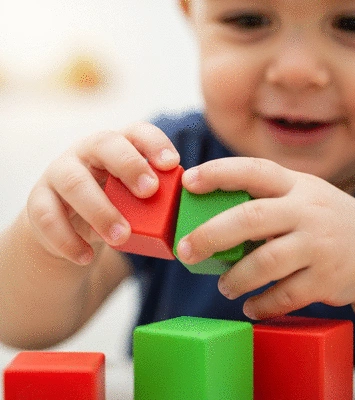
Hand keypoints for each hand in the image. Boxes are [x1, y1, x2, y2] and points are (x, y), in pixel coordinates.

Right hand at [27, 122, 179, 264]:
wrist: (69, 223)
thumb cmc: (113, 205)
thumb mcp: (133, 198)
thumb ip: (154, 197)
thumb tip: (187, 211)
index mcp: (118, 147)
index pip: (137, 132)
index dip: (155, 143)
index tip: (171, 163)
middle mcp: (87, 153)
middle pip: (104, 144)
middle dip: (129, 165)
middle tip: (149, 191)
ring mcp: (60, 174)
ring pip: (75, 183)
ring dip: (101, 210)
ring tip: (122, 236)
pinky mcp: (39, 201)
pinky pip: (47, 217)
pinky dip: (68, 240)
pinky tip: (86, 256)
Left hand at [177, 157, 354, 319]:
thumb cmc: (323, 222)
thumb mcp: (301, 199)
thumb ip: (263, 203)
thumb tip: (207, 220)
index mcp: (296, 186)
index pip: (253, 170)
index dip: (219, 173)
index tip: (188, 181)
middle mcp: (307, 211)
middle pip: (250, 218)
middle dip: (210, 235)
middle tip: (186, 251)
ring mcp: (319, 245)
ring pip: (265, 262)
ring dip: (236, 278)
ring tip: (224, 286)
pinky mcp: (327, 279)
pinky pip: (284, 295)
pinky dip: (261, 304)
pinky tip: (250, 306)